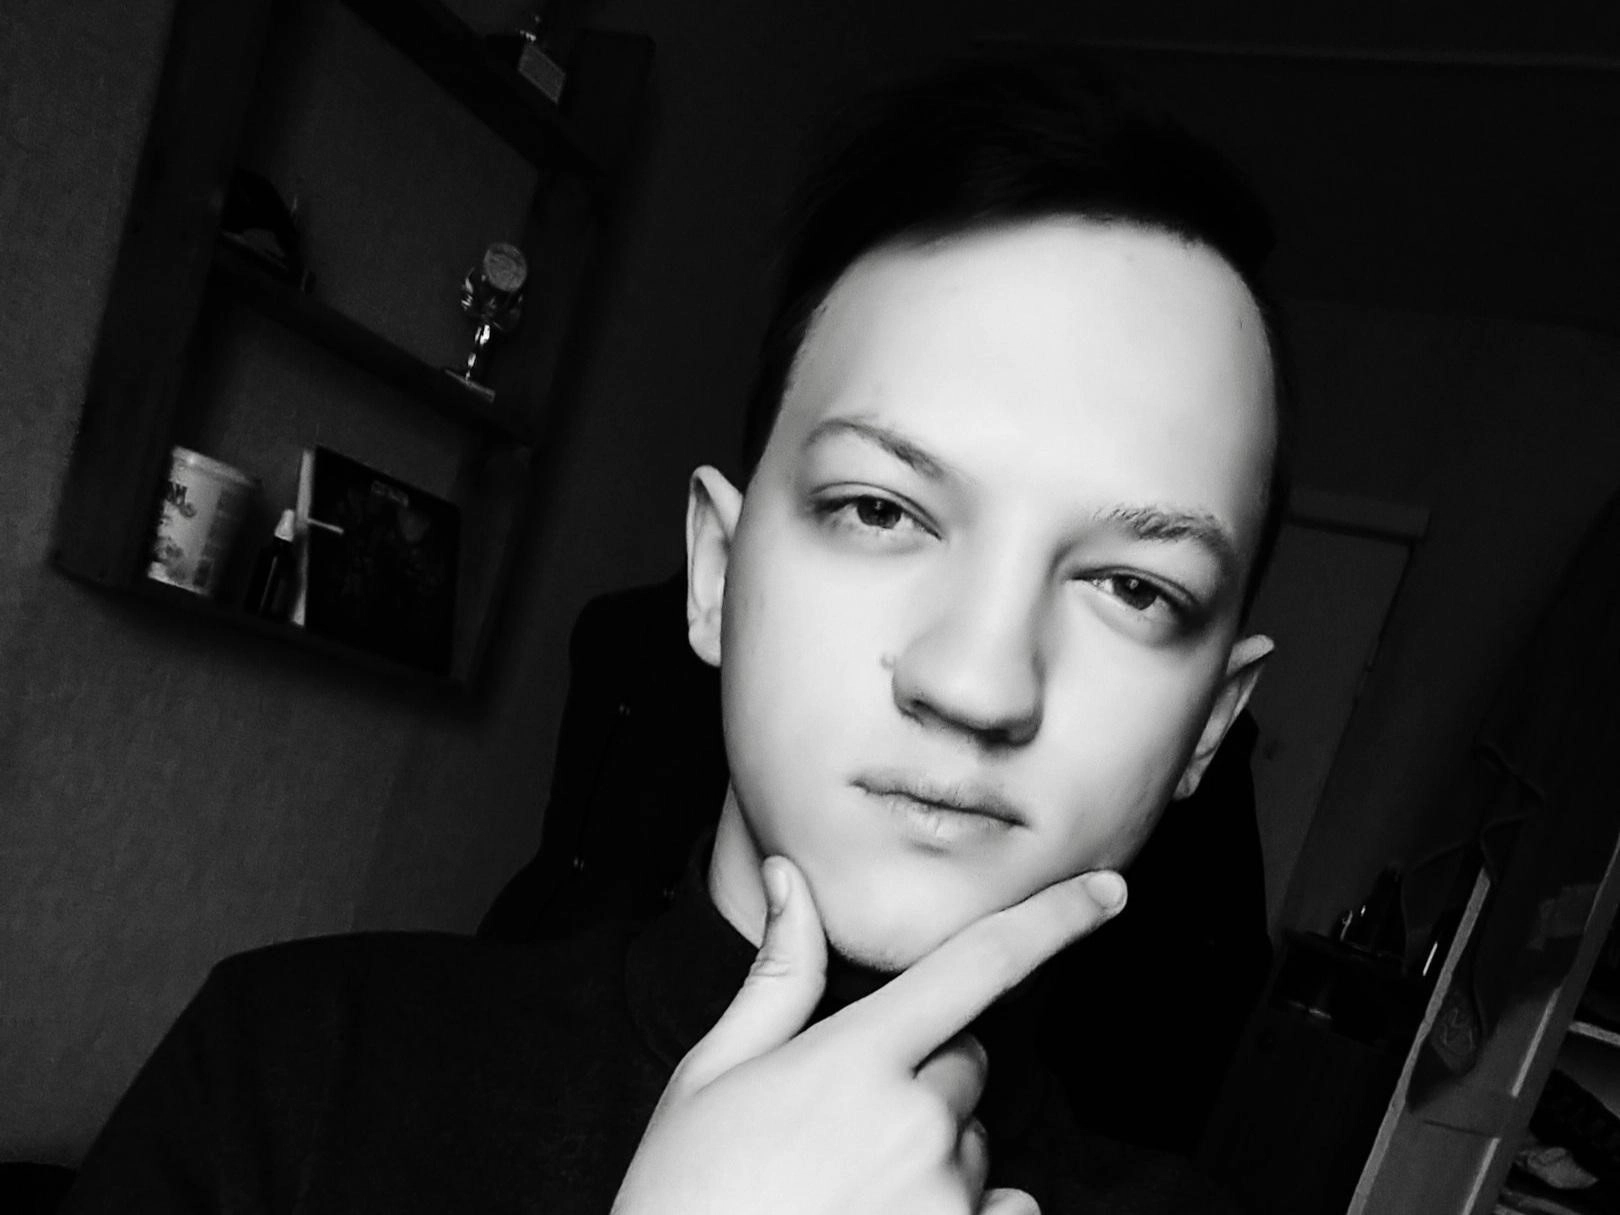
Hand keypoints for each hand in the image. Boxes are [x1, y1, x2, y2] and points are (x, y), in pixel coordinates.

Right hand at [612, 856, 1127, 1214]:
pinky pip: (1008, 1213)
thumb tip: (790, 878)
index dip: (1051, 921)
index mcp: (853, 1061)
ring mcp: (943, 1200)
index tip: (1107, 892)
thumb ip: (776, 978)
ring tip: (847, 1191)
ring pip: (976, 1146)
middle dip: (924, 1078)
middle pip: (967, 1065)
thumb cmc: (686, 1195)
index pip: (977, 967)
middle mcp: (915, 1126)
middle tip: (840, 1127)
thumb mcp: (711, 1076)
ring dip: (935, 1156)